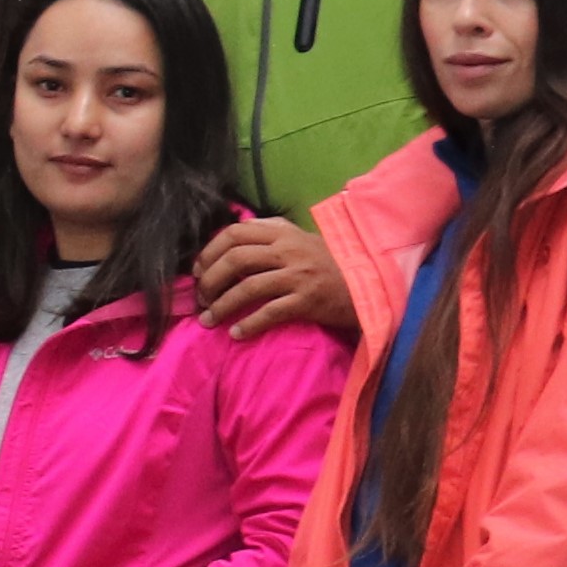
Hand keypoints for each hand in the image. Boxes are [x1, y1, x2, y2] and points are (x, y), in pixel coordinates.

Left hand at [195, 212, 355, 338]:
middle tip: (201, 298)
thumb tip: (234, 235)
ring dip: (221, 305)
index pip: (234, 233)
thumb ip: (270, 234)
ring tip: (208, 320)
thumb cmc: (330, 263)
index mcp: (283, 233)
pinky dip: (249, 324)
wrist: (368, 283)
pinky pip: (270, 313)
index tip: (198, 270)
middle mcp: (288, 250)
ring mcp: (298, 275)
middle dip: (210, 280)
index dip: (209, 251)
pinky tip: (236, 334)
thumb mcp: (300, 238)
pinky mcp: (308, 300)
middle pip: (235, 258)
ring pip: (247, 287)